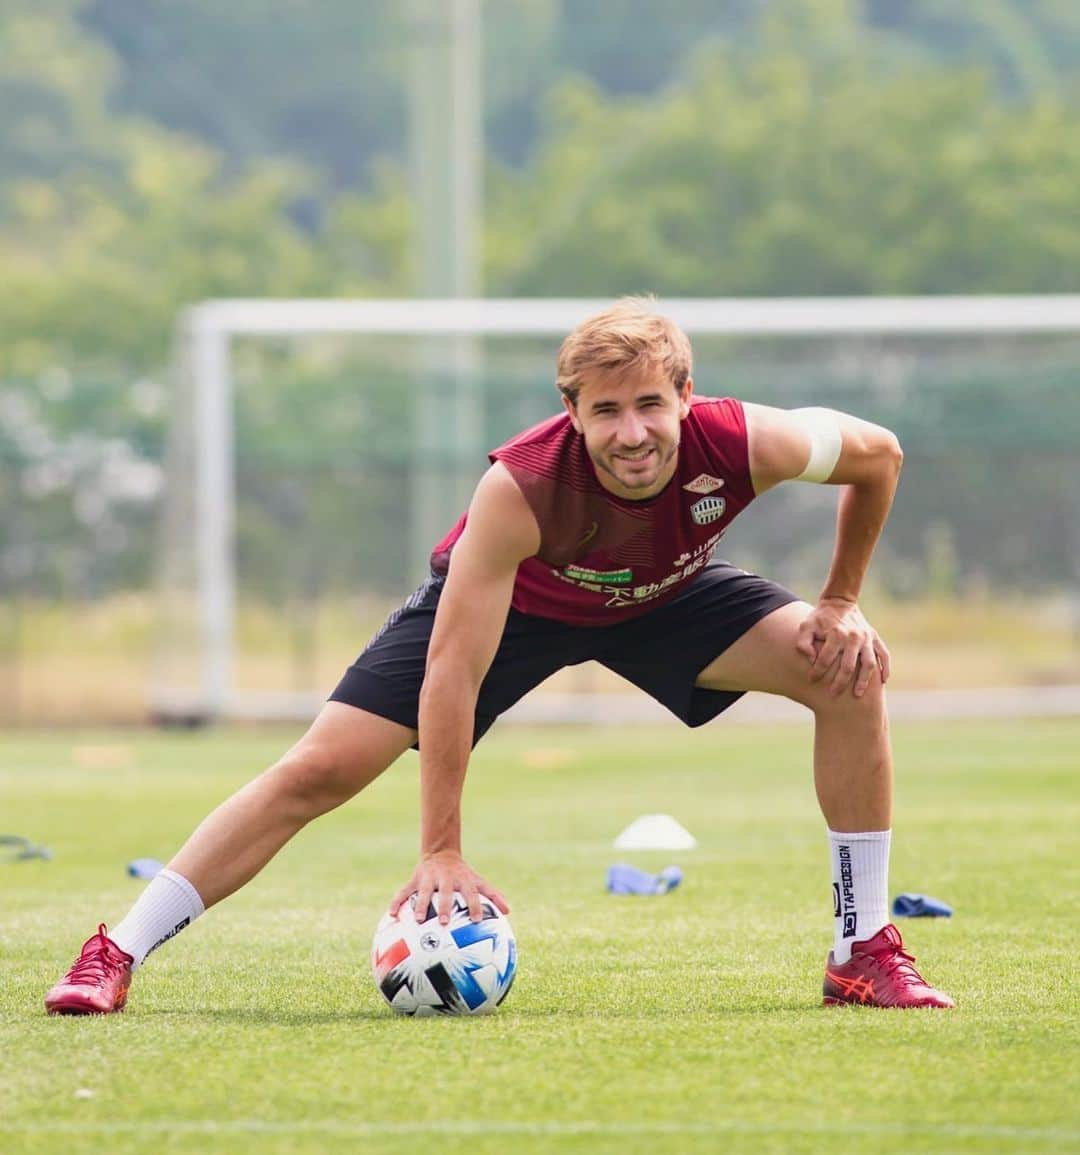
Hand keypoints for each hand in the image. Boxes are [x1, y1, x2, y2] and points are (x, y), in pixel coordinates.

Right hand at [389, 850, 509, 924]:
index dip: (474, 905)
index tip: (476, 921)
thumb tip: (508, 912)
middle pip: (446, 892)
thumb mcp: (478, 881)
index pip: (471, 893)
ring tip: (418, 920)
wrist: (441, 853)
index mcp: (463, 880)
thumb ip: (493, 895)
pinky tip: (392, 915)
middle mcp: (446, 879)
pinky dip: (397, 902)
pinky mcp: (415, 880)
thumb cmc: (463, 875)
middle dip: (445, 906)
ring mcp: (429, 878)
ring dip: (421, 905)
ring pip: (423, 892)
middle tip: (445, 923)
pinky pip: (404, 892)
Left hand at [795, 597, 889, 697]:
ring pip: (869, 663)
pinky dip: (886, 668)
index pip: (825, 659)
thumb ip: (803, 642)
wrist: (839, 601)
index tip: (811, 680)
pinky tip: (882, 681)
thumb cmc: (819, 617)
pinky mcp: (875, 637)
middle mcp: (853, 637)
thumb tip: (810, 658)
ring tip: (857, 694)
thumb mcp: (806, 625)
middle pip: (848, 666)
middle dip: (840, 683)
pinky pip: (884, 654)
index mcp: (836, 634)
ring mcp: (867, 638)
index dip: (817, 672)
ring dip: (864, 680)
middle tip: (833, 695)